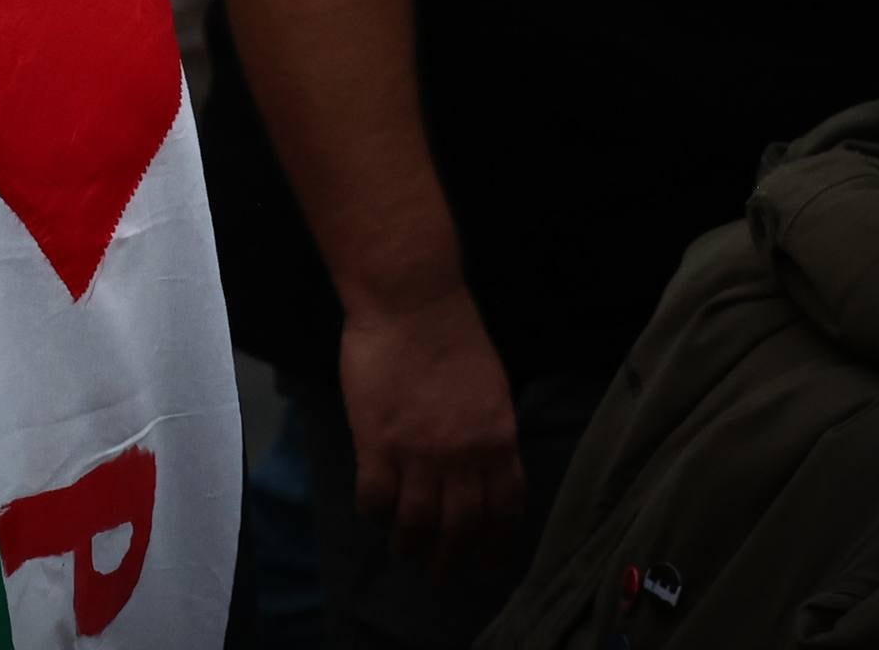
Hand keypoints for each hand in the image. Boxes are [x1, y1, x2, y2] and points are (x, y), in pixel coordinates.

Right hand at [340, 284, 525, 576]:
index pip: (504, 509)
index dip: (495, 541)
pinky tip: (373, 512)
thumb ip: (489, 433)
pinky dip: (374, 512)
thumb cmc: (454, 335)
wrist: (411, 305)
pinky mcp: (377, 445)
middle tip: (440, 572)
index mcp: (499, 442)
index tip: (486, 559)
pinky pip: (375, 498)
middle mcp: (464, 459)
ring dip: (410, 543)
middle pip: (460, 527)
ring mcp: (419, 455)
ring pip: (416, 522)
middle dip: (451, 558)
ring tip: (403, 550)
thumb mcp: (492, 389)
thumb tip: (481, 468)